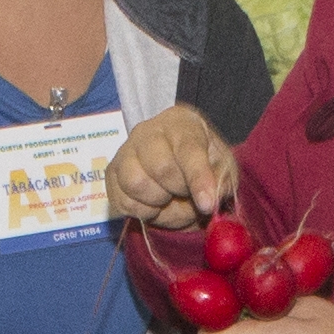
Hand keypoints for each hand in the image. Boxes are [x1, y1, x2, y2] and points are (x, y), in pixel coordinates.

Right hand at [110, 104, 239, 227]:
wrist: (177, 168)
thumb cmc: (202, 164)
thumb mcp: (222, 170)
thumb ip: (219, 183)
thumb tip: (207, 203)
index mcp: (181, 123)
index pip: (189, 150)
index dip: (199, 180)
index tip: (207, 205)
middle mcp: (148, 131)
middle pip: (161, 168)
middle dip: (178, 190)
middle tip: (185, 192)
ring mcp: (125, 150)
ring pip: (135, 184)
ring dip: (157, 201)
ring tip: (168, 197)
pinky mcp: (111, 173)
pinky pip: (122, 200)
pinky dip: (142, 211)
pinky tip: (153, 203)